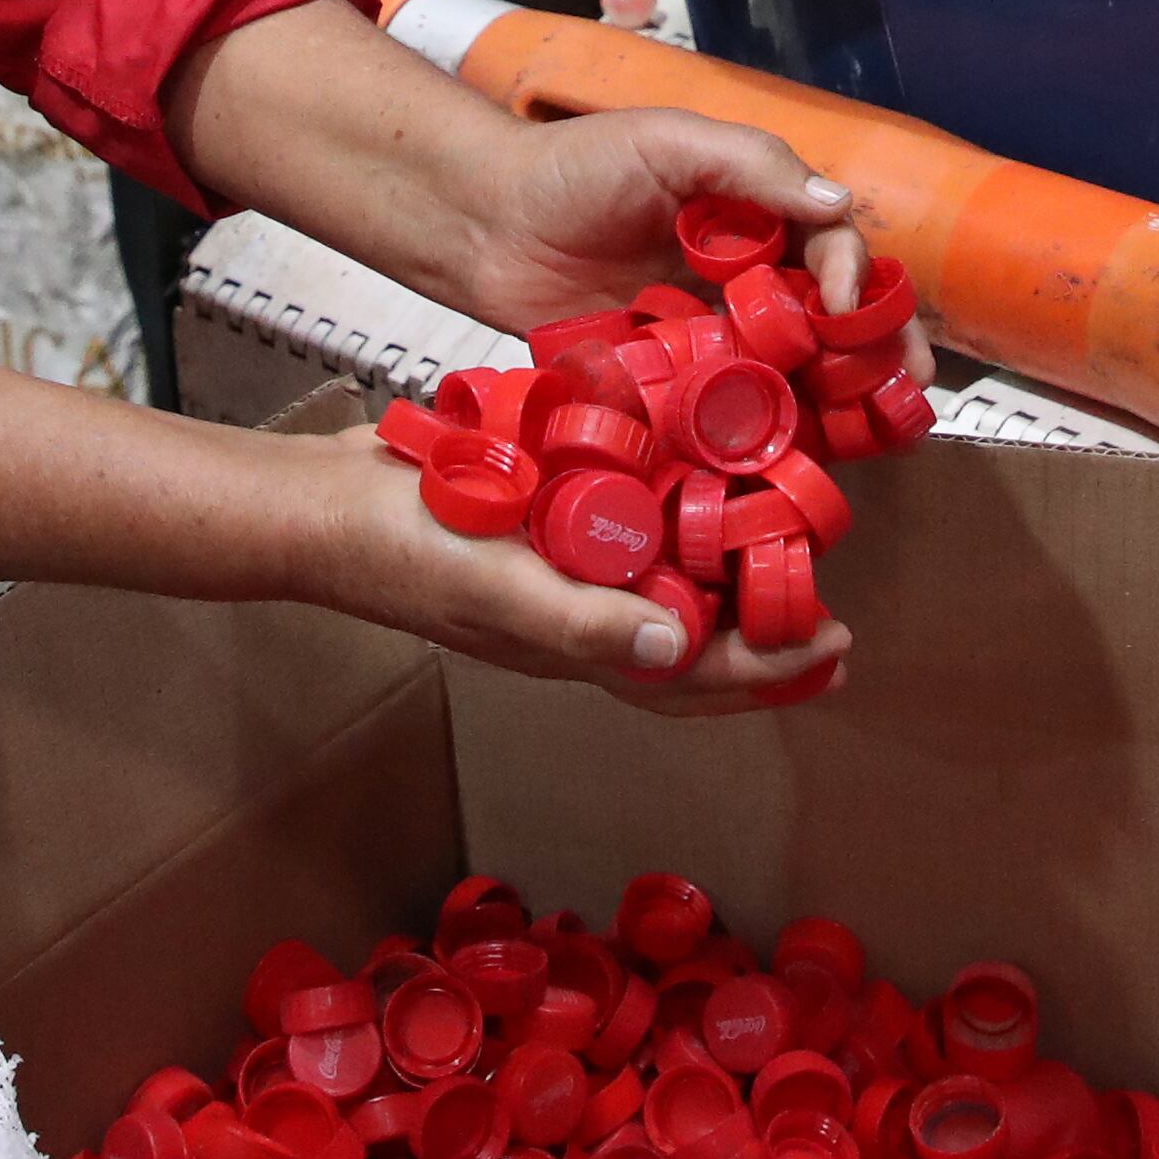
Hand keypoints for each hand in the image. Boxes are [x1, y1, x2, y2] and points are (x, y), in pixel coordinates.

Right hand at [286, 426, 850, 711]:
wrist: (323, 505)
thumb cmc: (408, 552)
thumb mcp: (499, 591)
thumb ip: (582, 623)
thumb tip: (674, 650)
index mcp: (576, 644)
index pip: (690, 676)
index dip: (768, 669)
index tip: (834, 641)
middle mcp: (578, 612)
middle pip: (690, 647)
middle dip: (765, 644)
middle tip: (834, 624)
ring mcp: (560, 567)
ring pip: (664, 590)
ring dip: (727, 583)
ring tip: (788, 557)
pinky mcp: (544, 516)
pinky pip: (626, 532)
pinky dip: (674, 520)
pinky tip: (706, 481)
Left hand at [435, 104, 936, 397]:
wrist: (485, 225)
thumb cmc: (574, 168)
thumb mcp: (670, 143)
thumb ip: (754, 165)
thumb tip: (838, 203)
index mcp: (755, 210)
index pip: (831, 242)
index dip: (853, 275)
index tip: (845, 307)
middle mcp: (744, 272)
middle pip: (828, 313)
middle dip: (877, 347)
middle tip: (912, 388)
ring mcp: (710, 328)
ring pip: (791, 364)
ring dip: (837, 395)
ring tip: (877, 432)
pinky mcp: (671, 376)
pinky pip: (728, 402)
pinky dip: (767, 425)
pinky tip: (799, 453)